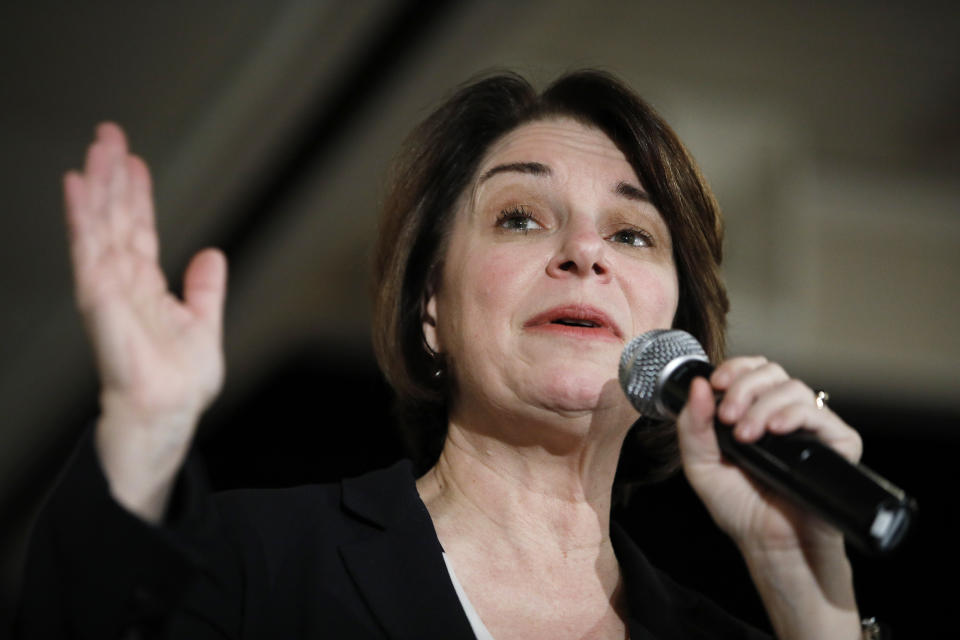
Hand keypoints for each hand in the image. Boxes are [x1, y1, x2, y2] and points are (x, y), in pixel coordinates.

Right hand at [65, 123, 226, 517]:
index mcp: (146, 287)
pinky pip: (87, 248)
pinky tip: (78, 185)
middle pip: (114, 218)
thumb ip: (205, 289)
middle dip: (111, 176)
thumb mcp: (204, 324)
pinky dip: (82, 215)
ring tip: (97, 146)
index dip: (136, 195)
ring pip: (99, 224)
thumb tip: (211, 254)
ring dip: (97, 184)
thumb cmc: (180, 381)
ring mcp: (107, 287)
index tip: (134, 161)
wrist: (169, 411)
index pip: (138, 229)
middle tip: (108, 133)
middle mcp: (122, 282)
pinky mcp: (97, 296)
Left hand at [675, 356, 861, 550]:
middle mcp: (784, 414)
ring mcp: (812, 428)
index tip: (717, 384)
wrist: (769, 544)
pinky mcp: (838, 444)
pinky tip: (775, 431)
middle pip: (772, 372)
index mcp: (755, 411)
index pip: (752, 370)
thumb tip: (698, 385)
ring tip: (746, 436)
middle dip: (744, 387)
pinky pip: (821, 415)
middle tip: (728, 417)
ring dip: (763, 406)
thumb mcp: (701, 465)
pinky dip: (795, 415)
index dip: (735, 368)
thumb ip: (692, 426)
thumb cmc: (740, 507)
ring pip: (795, 388)